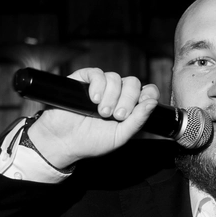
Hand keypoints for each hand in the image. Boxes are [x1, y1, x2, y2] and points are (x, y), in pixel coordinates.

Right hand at [26, 70, 160, 170]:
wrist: (63, 142)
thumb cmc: (90, 142)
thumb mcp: (120, 136)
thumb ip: (138, 121)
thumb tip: (152, 102)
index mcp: (127, 107)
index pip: (145, 91)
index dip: (149, 93)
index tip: (145, 103)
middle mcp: (116, 94)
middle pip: (132, 83)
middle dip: (128, 99)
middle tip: (116, 116)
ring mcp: (100, 87)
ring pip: (115, 78)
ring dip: (111, 96)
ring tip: (101, 112)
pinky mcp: (83, 80)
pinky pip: (97, 74)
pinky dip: (98, 85)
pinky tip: (94, 99)